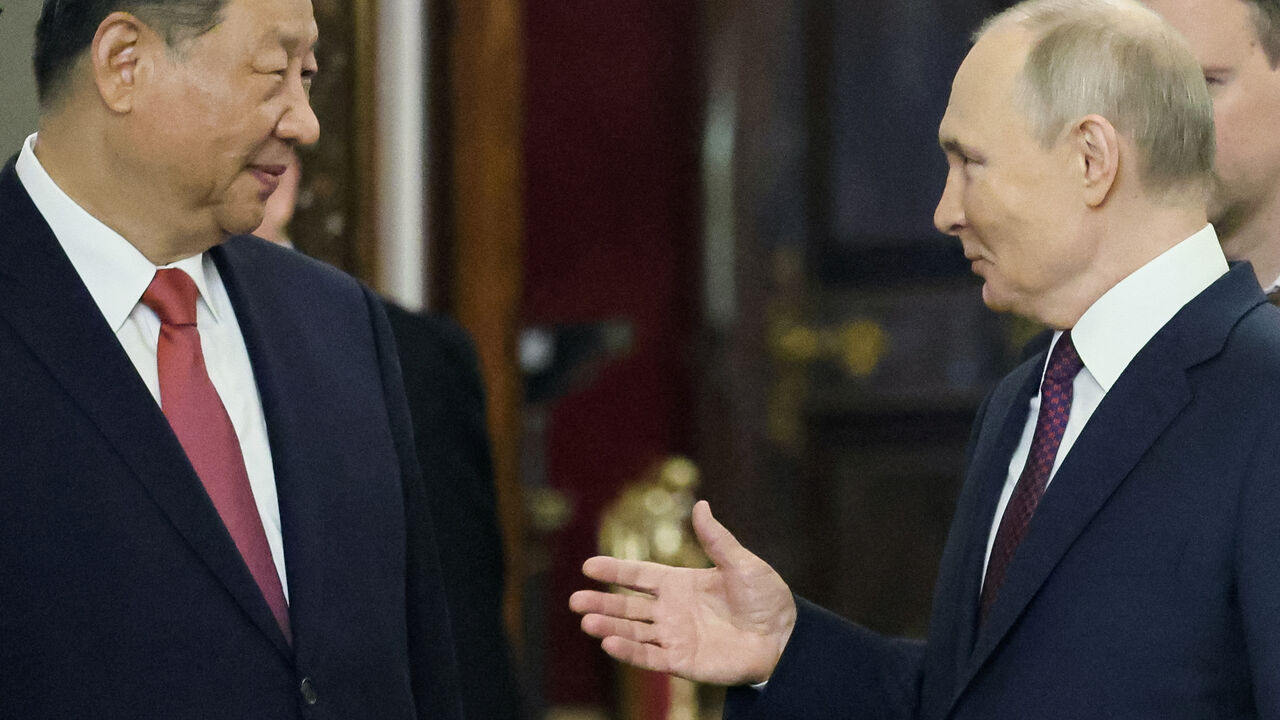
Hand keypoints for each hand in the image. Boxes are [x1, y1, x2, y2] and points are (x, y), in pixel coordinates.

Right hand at [569, 500, 796, 685]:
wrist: (784, 638)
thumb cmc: (766, 598)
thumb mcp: (741, 563)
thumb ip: (716, 539)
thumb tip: (701, 505)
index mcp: (681, 583)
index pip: (640, 576)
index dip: (615, 572)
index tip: (588, 566)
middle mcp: (672, 610)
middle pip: (628, 606)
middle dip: (601, 603)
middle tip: (574, 600)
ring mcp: (675, 637)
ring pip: (633, 631)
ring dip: (609, 627)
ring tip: (587, 622)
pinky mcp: (682, 662)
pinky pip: (650, 657)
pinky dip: (629, 651)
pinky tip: (609, 644)